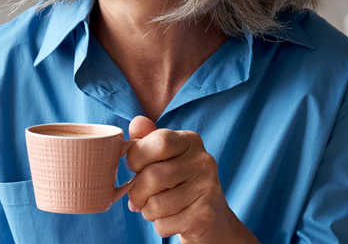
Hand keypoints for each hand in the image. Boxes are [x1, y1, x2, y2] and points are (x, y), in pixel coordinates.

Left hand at [125, 116, 258, 243]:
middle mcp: (203, 161)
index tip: (134, 168)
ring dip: (147, 211)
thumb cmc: (180, 184)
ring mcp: (207, 188)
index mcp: (191, 141)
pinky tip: (170, 219)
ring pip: (155, 204)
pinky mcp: (205, 216)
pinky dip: (159, 226)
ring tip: (155, 209)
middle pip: (152, 176)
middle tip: (138, 198)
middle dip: (136, 192)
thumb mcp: (165, 158)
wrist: (213, 220)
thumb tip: (136, 122)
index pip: (158, 142)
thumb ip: (148, 139)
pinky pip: (164, 224)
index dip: (136, 158)